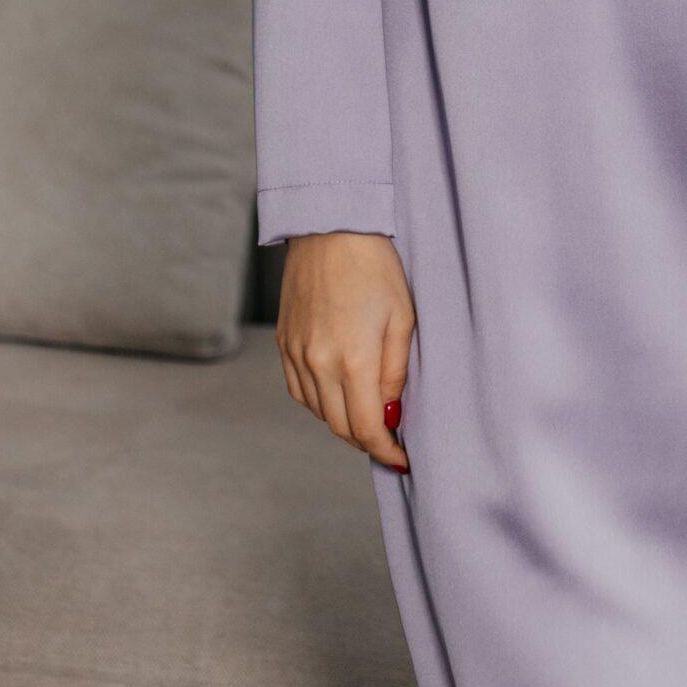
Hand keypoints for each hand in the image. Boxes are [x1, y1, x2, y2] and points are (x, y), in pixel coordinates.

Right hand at [276, 230, 414, 471]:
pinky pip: (299, 391)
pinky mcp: (284, 342)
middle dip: (367, 441)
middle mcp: (317, 362)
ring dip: (343, 422)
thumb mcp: (403, 317)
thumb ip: (396, 372)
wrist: (330, 227)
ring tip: (368, 414)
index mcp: (352, 359)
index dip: (386, 451)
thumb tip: (391, 411)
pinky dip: (319, 402)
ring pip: (318, 412)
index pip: (366, 428)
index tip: (403, 459)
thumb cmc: (375, 266)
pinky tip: (338, 393)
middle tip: (389, 440)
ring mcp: (295, 353)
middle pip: (339, 427)